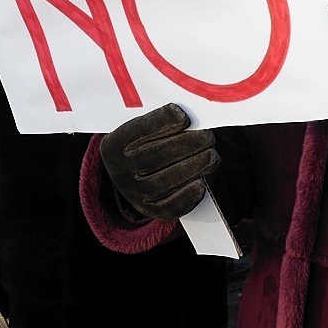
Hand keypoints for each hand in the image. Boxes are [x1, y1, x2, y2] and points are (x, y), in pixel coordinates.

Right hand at [100, 103, 218, 220]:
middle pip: (155, 155)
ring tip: (213, 156)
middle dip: (186, 144)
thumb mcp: (141, 131)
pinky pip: (170, 206)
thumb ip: (160, 122)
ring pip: (165, 181)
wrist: (132, 176)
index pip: (140, 130)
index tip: (185, 117)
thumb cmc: (144, 144)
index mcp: (114, 144)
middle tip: (208, 137)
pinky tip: (202, 184)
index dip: (163, 122)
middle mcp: (120, 171)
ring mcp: (134, 193)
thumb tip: (189, 117)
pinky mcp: (150, 210)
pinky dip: (188, 196)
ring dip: (194, 167)